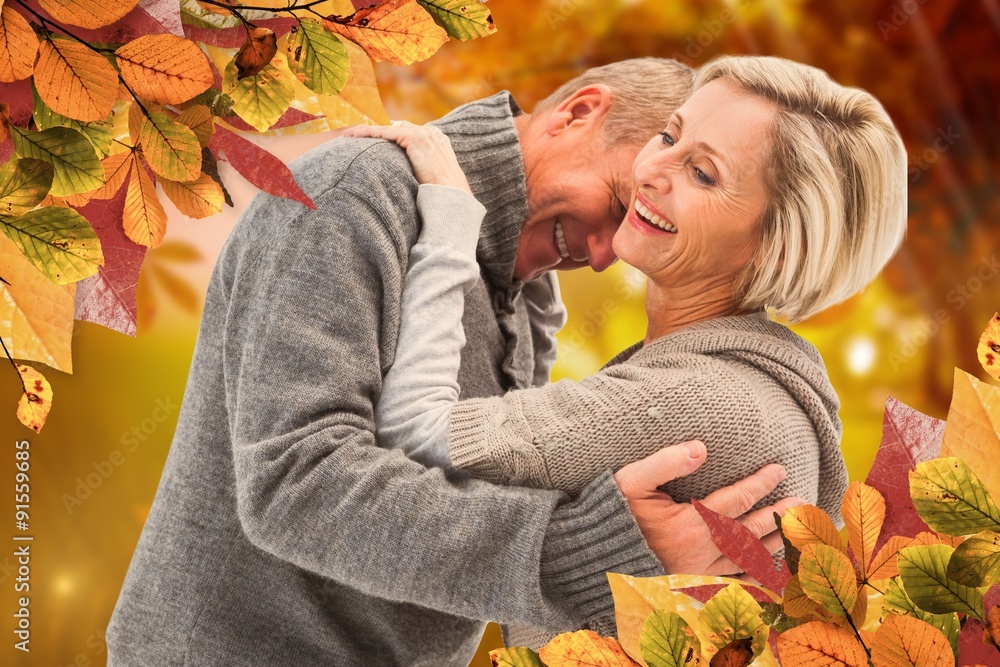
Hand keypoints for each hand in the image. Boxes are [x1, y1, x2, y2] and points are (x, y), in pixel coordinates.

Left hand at [342, 121, 472, 194]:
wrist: (452, 196)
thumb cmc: (443, 194)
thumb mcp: (432, 177)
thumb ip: (421, 169)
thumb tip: (404, 179)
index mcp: (437, 139)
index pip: (408, 131)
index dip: (388, 133)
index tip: (373, 137)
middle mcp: (431, 132)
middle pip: (397, 125)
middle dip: (377, 129)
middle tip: (357, 133)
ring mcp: (423, 133)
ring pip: (389, 127)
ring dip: (368, 130)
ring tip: (350, 134)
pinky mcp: (414, 138)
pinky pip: (386, 132)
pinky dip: (369, 132)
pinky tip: (355, 135)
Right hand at [613, 440, 803, 575]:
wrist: (592, 558)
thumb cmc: (612, 515)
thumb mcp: (631, 481)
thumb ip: (665, 462)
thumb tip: (700, 448)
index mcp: (688, 524)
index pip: (734, 500)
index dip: (759, 484)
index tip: (779, 469)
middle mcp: (699, 552)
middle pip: (748, 530)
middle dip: (777, 514)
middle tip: (802, 501)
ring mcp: (697, 573)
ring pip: (745, 558)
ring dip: (772, 543)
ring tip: (793, 529)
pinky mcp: (692, 585)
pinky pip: (732, 583)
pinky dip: (754, 577)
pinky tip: (770, 572)